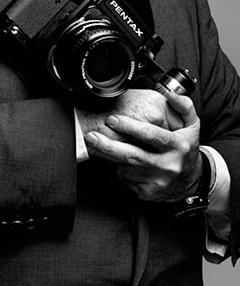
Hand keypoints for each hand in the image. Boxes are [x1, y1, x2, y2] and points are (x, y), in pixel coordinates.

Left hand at [84, 90, 200, 202]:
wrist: (191, 182)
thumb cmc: (186, 149)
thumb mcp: (192, 126)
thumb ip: (184, 106)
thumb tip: (170, 93)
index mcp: (177, 146)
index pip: (151, 135)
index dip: (130, 127)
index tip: (112, 119)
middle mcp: (168, 165)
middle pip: (133, 156)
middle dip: (109, 146)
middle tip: (92, 136)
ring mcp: (157, 181)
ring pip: (126, 168)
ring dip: (110, 157)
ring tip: (98, 145)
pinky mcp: (147, 192)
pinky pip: (125, 179)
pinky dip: (117, 169)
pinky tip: (114, 160)